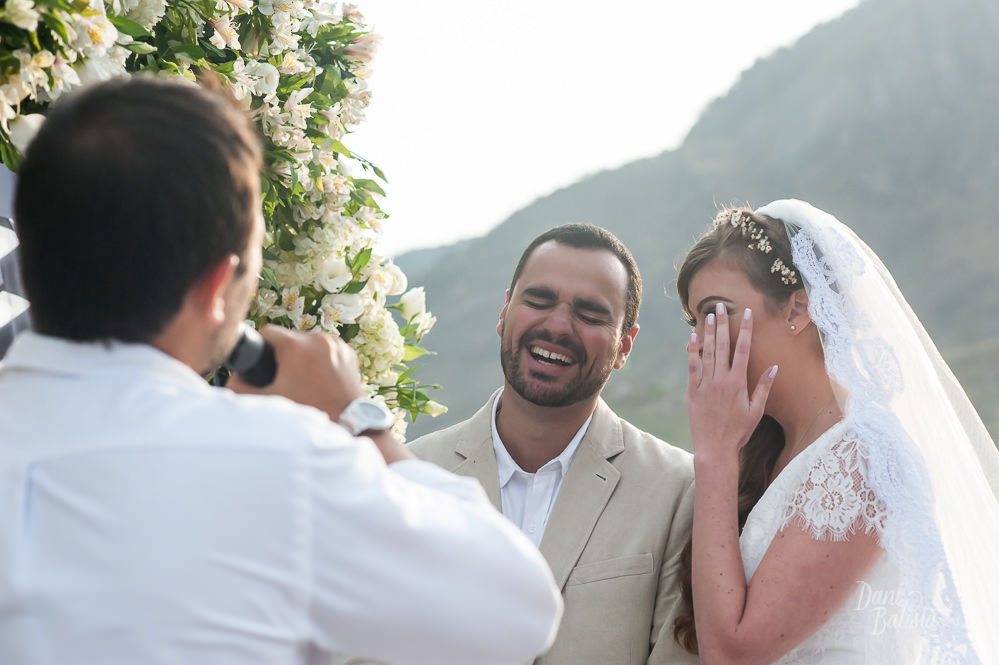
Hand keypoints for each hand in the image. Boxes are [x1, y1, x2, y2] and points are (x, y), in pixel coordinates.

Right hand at [228, 325, 362, 420]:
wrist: (348, 425)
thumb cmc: (307, 413)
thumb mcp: (269, 402)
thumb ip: (240, 388)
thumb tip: (233, 377)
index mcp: (296, 346)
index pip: (267, 332)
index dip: (260, 346)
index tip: (261, 363)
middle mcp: (318, 339)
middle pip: (289, 338)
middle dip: (281, 354)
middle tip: (281, 377)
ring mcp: (336, 344)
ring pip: (308, 342)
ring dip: (301, 355)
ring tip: (300, 379)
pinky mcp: (348, 352)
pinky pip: (326, 348)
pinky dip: (319, 359)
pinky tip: (317, 377)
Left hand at [686, 304, 775, 459]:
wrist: (714, 449)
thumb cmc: (738, 432)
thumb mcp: (756, 411)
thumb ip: (763, 387)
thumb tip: (774, 367)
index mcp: (738, 383)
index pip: (743, 350)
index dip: (745, 330)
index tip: (747, 313)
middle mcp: (721, 380)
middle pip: (723, 346)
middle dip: (723, 324)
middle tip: (720, 306)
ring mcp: (705, 385)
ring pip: (707, 353)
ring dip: (708, 332)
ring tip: (708, 315)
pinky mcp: (692, 391)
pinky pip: (692, 367)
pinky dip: (692, 351)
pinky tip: (692, 337)